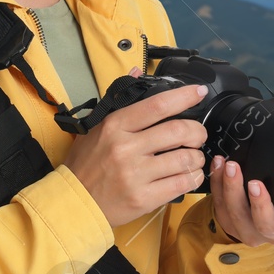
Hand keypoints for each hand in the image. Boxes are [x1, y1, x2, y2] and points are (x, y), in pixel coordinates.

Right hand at [62, 68, 209, 227]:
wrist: (74, 202)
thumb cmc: (86, 164)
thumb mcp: (96, 127)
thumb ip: (120, 100)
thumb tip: (137, 70)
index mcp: (115, 126)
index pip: (157, 105)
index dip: (184, 97)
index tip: (200, 92)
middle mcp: (126, 148)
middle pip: (178, 131)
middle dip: (197, 131)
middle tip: (198, 134)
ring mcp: (135, 174)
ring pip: (185, 159)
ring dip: (197, 157)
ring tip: (193, 157)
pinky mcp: (144, 198)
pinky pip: (182, 184)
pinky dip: (193, 177)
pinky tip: (190, 174)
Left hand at [208, 152, 273, 247]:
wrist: (263, 227)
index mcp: (273, 232)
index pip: (266, 222)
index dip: (260, 205)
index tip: (256, 185)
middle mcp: (252, 231)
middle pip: (239, 213)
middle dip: (234, 188)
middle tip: (234, 167)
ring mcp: (234, 224)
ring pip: (223, 205)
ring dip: (222, 181)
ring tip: (224, 162)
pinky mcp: (222, 215)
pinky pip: (214, 198)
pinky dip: (214, 180)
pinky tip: (217, 164)